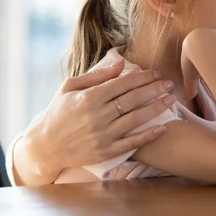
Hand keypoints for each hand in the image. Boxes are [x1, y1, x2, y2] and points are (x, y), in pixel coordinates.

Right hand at [22, 60, 174, 180]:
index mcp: (89, 98)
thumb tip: (120, 63)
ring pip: (136, 119)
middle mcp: (98, 116)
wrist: (45, 146)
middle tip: (170, 84)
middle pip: (133, 100)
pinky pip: (132, 143)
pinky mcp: (106, 152)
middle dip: (154, 90)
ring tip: (171, 100)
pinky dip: (148, 136)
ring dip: (156, 109)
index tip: (156, 73)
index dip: (143, 77)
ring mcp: (103, 135)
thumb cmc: (58, 112)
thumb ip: (96, 75)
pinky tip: (163, 127)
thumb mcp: (70, 87)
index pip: (123, 84)